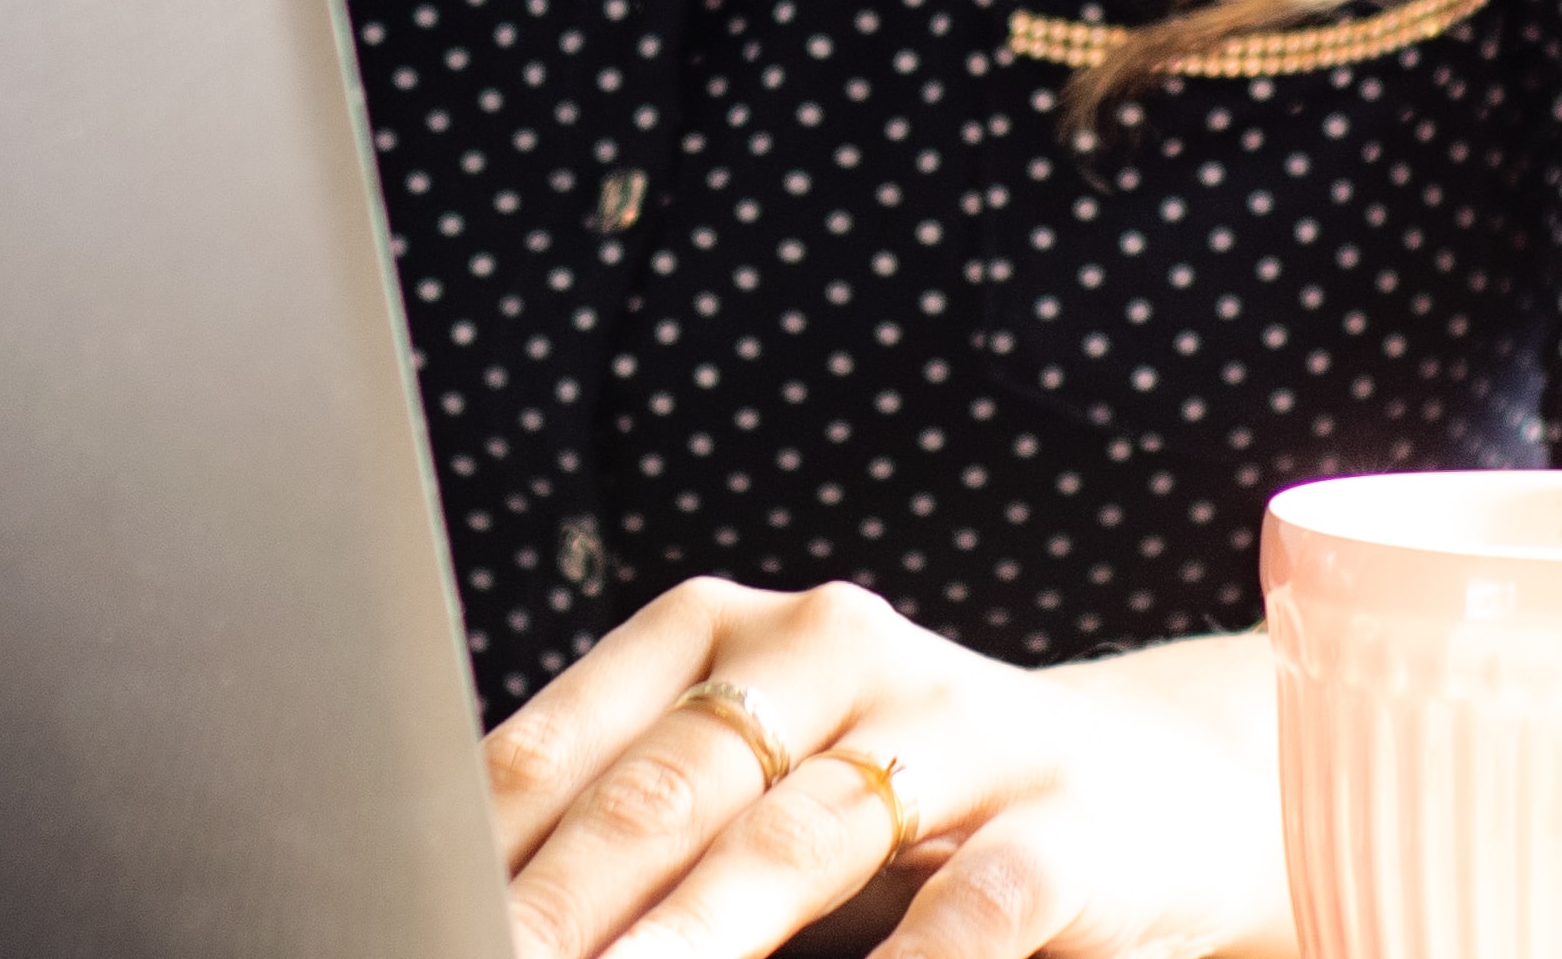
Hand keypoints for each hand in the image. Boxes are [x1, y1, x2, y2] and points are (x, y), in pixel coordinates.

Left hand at [486, 578, 1289, 958]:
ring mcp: (954, 724)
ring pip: (796, 838)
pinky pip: (974, 902)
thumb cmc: (904, 803)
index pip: (563, 743)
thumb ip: (633, 830)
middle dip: (562, 902)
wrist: (1156, 791)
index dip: (475, 847)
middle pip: (662, 788)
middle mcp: (829, 649)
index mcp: (722, 634)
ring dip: (695, 937)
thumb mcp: (759, 784)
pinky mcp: (1068, 819)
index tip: (405, 918)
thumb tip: (469, 906)